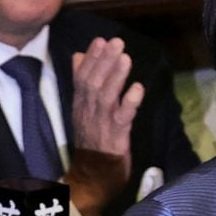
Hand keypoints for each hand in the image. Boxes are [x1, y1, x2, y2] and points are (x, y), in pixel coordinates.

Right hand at [65, 37, 144, 215]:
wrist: (91, 175)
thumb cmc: (92, 140)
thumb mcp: (84, 109)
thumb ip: (82, 83)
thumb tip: (78, 56)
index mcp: (80, 104)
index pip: (82, 77)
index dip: (92, 58)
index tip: (100, 40)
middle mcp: (88, 111)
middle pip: (93, 82)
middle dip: (104, 61)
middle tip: (116, 42)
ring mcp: (101, 124)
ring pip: (106, 96)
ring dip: (116, 76)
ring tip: (125, 58)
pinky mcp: (116, 137)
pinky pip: (122, 118)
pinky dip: (129, 102)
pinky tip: (138, 88)